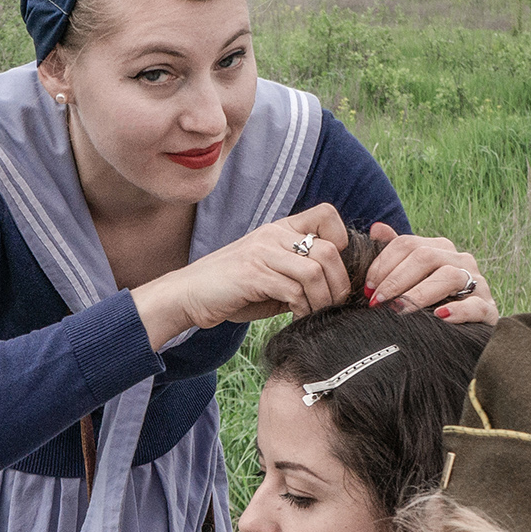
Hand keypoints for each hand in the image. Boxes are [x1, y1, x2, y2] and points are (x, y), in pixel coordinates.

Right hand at [131, 206, 350, 349]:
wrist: (189, 295)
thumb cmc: (232, 290)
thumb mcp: (271, 274)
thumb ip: (299, 274)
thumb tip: (336, 289)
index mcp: (280, 229)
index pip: (327, 215)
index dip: (342, 241)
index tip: (334, 271)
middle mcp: (273, 234)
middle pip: (330, 249)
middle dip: (339, 283)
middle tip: (333, 304)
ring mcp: (262, 252)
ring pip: (315, 271)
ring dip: (322, 299)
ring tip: (314, 313)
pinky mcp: (252, 274)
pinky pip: (294, 290)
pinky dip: (302, 308)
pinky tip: (295, 316)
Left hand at [363, 224, 497, 324]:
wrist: (464, 331)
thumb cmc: (431, 301)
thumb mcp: (412, 277)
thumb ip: (395, 253)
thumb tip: (376, 228)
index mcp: (439, 248)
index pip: (407, 244)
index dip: (383, 264)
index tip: (368, 288)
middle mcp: (460, 260)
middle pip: (425, 257)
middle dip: (396, 279)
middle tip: (378, 301)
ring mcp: (478, 283)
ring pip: (449, 277)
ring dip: (419, 294)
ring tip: (399, 310)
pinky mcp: (488, 309)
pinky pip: (475, 305)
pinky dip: (457, 311)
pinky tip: (439, 317)